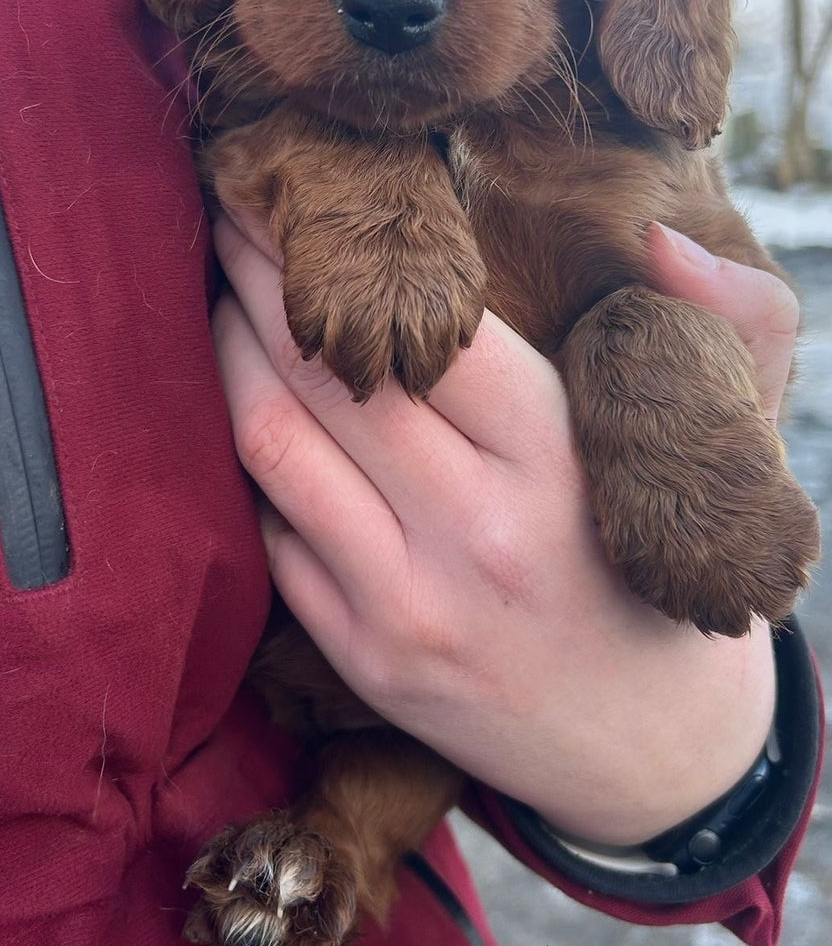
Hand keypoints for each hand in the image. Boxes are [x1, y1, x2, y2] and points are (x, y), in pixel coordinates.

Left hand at [211, 213, 790, 844]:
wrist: (658, 752)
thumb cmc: (668, 564)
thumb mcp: (729, 438)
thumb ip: (725, 316)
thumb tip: (651, 227)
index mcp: (559, 456)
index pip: (421, 325)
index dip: (340, 250)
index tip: (296, 193)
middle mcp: (475, 530)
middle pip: (325, 372)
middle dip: (257, 275)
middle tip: (226, 212)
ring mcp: (408, 604)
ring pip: (274, 446)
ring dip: (227, 355)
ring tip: (217, 296)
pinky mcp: (364, 662)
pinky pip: (273, 538)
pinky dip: (253, 462)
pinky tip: (243, 411)